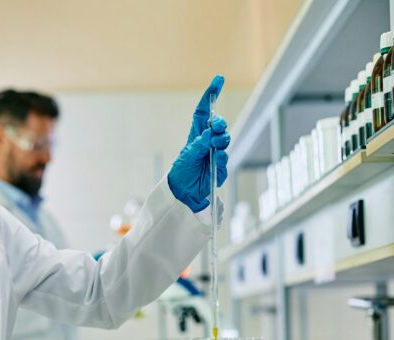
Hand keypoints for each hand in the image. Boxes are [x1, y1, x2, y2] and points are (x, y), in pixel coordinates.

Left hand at [168, 75, 230, 212]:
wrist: (183, 194)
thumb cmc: (181, 172)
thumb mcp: (188, 156)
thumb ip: (200, 144)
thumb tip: (211, 134)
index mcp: (197, 134)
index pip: (204, 111)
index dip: (211, 95)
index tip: (218, 79)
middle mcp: (207, 142)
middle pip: (218, 125)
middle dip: (220, 123)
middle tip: (217, 127)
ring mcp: (215, 153)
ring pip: (224, 141)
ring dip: (221, 141)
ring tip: (214, 147)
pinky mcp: (220, 167)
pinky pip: (224, 160)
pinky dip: (221, 159)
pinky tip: (215, 162)